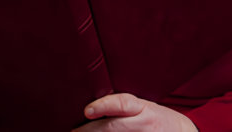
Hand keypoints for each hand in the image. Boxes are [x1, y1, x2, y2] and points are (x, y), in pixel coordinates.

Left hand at [72, 93, 195, 131]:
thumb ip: (123, 106)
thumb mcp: (144, 106)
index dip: (104, 106)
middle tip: (74, 131)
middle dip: (90, 130)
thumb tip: (92, 107)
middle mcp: (143, 123)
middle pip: (112, 127)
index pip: (122, 103)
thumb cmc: (157, 118)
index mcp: (142, 108)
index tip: (87, 110)